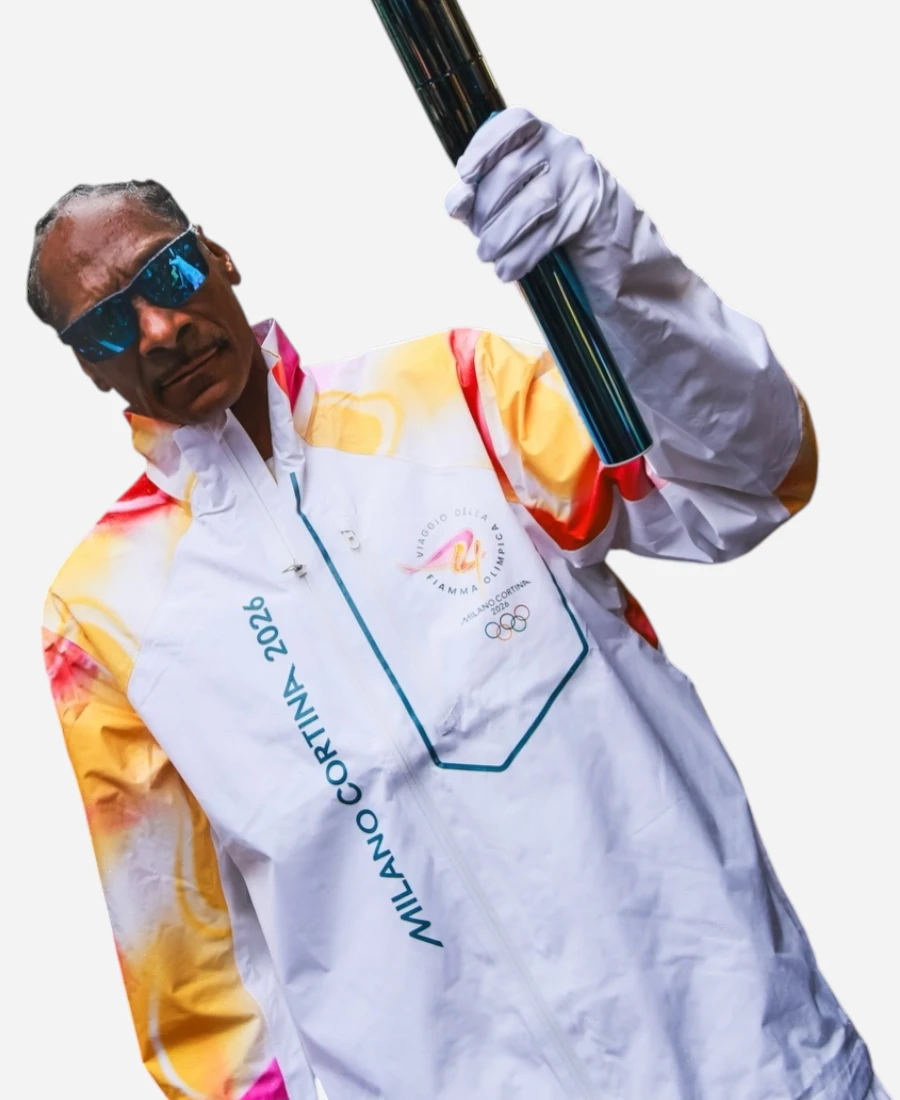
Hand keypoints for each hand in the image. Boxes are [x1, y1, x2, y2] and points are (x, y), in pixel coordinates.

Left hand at [444, 107, 603, 283]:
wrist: (598, 230)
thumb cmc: (540, 208)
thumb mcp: (507, 194)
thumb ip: (476, 193)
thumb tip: (457, 204)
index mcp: (539, 133)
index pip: (512, 123)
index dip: (483, 147)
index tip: (465, 175)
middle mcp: (562, 147)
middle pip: (511, 172)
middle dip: (485, 209)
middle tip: (478, 236)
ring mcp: (577, 179)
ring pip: (531, 205)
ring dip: (500, 236)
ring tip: (485, 254)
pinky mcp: (586, 212)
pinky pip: (547, 235)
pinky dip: (520, 256)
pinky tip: (505, 270)